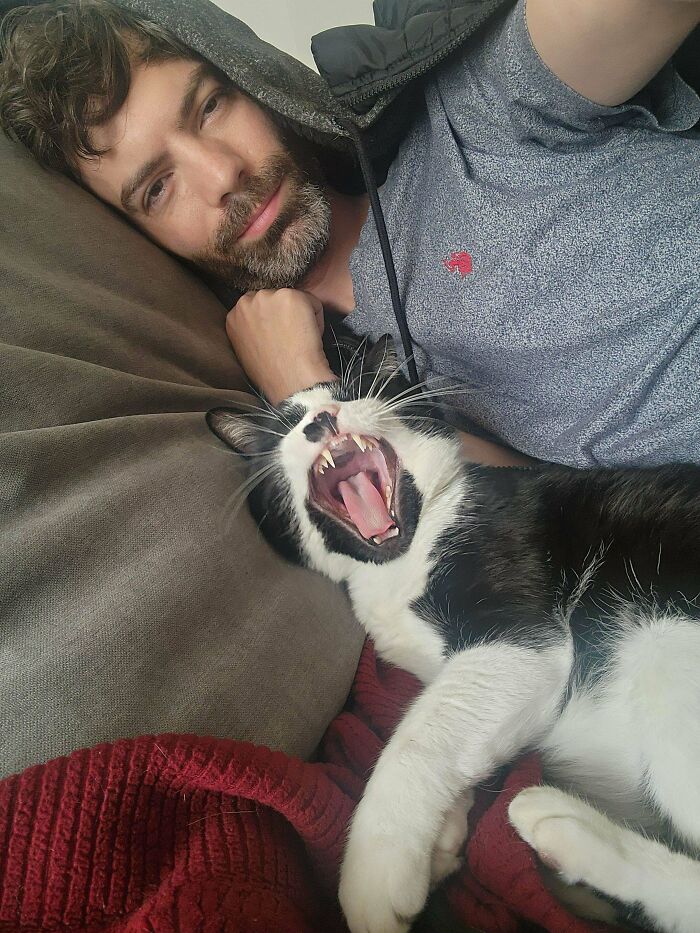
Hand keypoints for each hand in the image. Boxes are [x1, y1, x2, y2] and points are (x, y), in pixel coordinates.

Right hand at [226, 288, 337, 403]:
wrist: (290, 381)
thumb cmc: (272, 375)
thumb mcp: (247, 351)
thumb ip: (251, 332)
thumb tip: (265, 327)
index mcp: (232, 317)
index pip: (257, 307)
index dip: (272, 321)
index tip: (278, 337)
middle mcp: (245, 302)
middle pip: (274, 299)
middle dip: (284, 316)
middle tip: (289, 340)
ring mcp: (267, 297)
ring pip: (293, 300)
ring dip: (300, 316)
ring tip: (298, 341)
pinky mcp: (289, 296)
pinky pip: (313, 302)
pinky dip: (316, 318)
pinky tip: (308, 337)